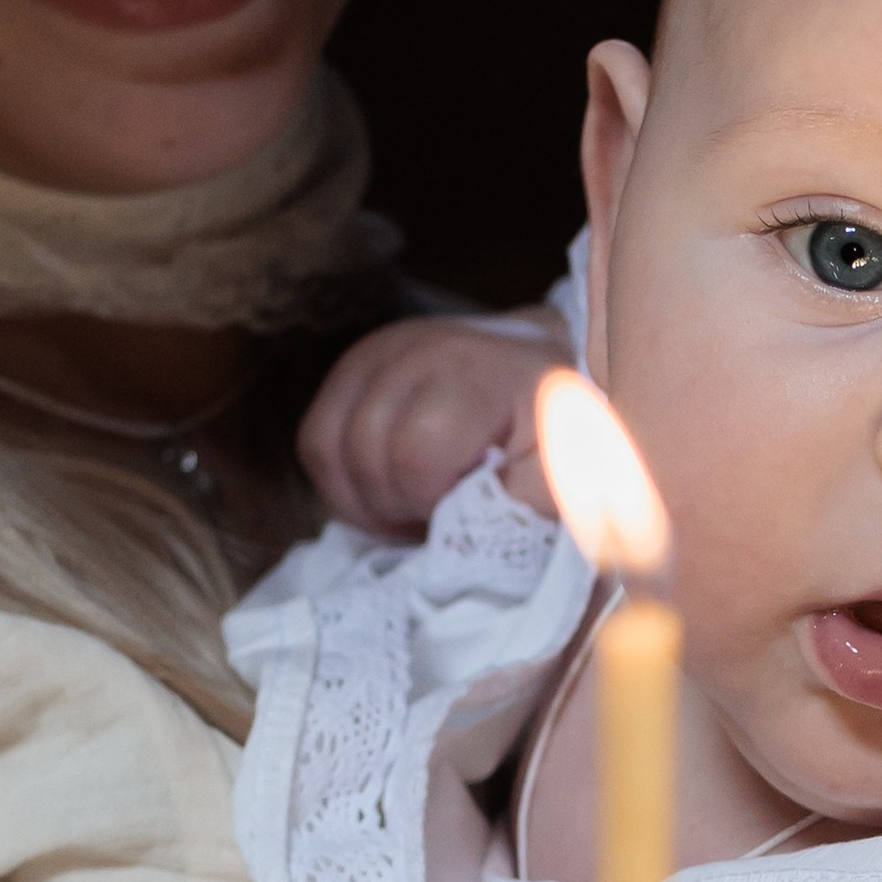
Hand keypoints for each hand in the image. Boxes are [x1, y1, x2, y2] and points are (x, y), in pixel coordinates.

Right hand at [298, 314, 562, 534]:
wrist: (544, 368)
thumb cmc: (556, 431)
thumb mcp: (566, 469)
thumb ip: (531, 500)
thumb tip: (472, 531)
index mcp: (474, 375)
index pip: (414, 451)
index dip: (429, 498)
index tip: (462, 508)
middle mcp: (415, 350)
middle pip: (362, 450)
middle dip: (395, 503)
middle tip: (433, 516)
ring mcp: (376, 353)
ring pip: (326, 445)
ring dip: (363, 497)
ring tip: (410, 505)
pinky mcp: (351, 367)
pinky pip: (315, 437)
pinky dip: (341, 480)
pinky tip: (384, 488)